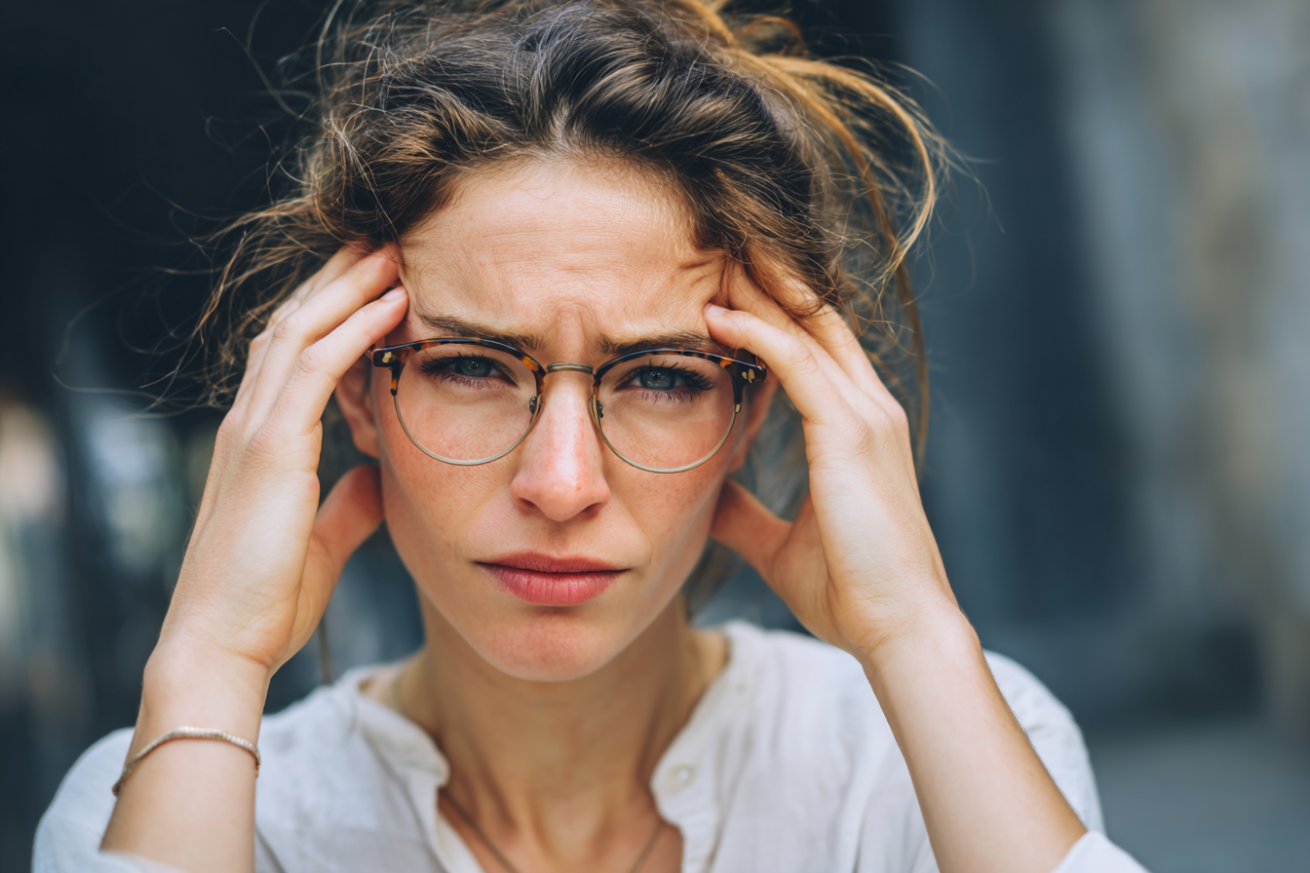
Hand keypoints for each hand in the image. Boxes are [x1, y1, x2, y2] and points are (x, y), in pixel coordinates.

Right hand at [154, 246, 407, 681]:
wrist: (222, 644)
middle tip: (383, 238)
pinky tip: (392, 304)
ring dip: (350, 286)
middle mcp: (251, 422)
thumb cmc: (266, 601)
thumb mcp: (322, 540)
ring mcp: (255, 430)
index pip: (293, 354)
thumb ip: (347, 502)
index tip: (374, 279)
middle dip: (338, 278)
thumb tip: (376, 474)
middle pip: (294, 324)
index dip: (331, 310)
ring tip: (394, 249)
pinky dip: (355, 329)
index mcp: (260, 441)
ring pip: (302, 331)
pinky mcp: (269, 448)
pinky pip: (316, 368)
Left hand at [704, 267, 958, 660]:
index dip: (771, 311)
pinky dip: (755, 334)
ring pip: (805, 326)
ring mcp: (866, 415)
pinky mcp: (851, 432)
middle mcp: (869, 408)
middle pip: (813, 320)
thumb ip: (745, 513)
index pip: (814, 347)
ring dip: (756, 290)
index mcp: (859, 428)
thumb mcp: (779, 544)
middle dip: (765, 280)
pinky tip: (716, 318)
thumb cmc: (850, 591)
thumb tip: (704, 497)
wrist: (897, 627)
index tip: (720, 286)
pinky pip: (796, 362)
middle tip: (713, 246)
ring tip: (708, 258)